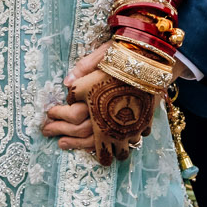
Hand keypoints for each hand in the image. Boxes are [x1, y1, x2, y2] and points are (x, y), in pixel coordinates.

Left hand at [43, 45, 161, 165]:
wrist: (159, 61)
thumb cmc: (127, 58)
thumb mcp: (100, 59)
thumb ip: (82, 70)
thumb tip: (66, 82)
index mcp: (97, 106)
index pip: (71, 119)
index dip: (57, 119)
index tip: (47, 116)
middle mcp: (112, 122)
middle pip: (84, 137)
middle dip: (64, 136)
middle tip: (51, 135)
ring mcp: (128, 128)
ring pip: (107, 147)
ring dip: (84, 147)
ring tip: (70, 145)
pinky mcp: (142, 126)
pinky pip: (127, 143)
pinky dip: (113, 146)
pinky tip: (106, 144)